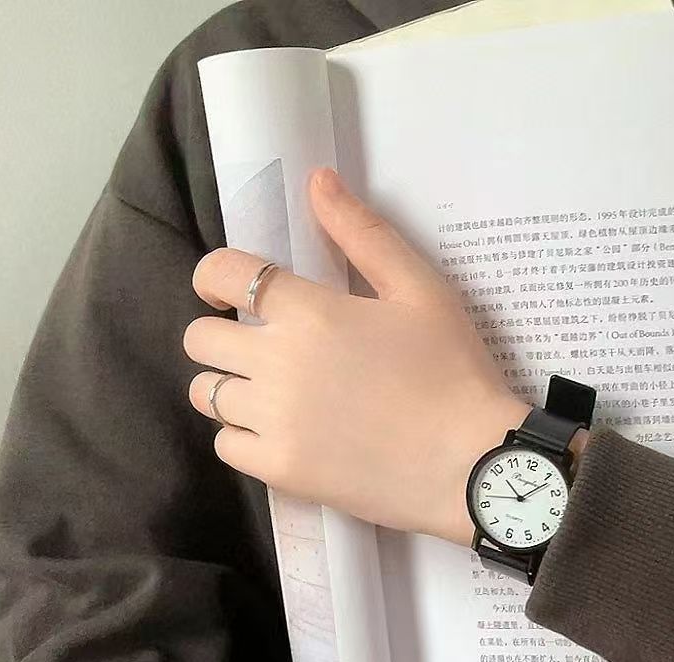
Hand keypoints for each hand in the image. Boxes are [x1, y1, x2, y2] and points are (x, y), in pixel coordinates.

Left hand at [184, 168, 528, 544]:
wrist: (473, 462)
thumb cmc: (453, 371)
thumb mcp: (421, 290)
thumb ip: (363, 233)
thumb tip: (317, 180)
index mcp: (307, 311)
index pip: (221, 274)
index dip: (215, 276)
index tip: (227, 290)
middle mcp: (276, 362)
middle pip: (200, 337)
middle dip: (221, 332)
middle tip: (258, 346)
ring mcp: (274, 420)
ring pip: (204, 393)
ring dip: (227, 384)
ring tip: (266, 392)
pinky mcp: (280, 469)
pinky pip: (225, 446)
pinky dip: (241, 435)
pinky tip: (277, 432)